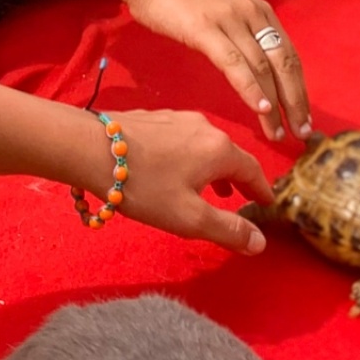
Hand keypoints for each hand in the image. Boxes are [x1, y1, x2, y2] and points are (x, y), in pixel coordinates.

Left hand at [96, 109, 274, 253]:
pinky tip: (175, 171)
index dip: (261, 189)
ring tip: (209, 190)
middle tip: (241, 199)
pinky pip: (184, 140)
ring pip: (205, 146)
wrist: (92, 149)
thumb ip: (228, 230)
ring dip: (213, 169)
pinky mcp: (155, 118)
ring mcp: (178, 118)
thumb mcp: (189, 218)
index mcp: (219, 149)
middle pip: (230, 155)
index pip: (253, 169)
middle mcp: (204, 126)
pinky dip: (191, 157)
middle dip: (237, 179)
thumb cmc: (145, 186)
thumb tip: (261, 242)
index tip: (267, 203)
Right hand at [124, 0, 312, 142]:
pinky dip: (250, 88)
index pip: (290, 56)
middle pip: (284, 64)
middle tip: (302, 133)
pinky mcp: (205, 28)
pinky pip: (234, 63)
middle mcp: (252, 14)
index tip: (304, 118)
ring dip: (273, 104)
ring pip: (262, 68)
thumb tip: (258, 72)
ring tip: (277, 133)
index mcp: (260, 12)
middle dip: (295, 102)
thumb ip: (243, 37)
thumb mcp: (225, 14)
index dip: (300, 90)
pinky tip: (260, 109)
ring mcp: (230, 20)